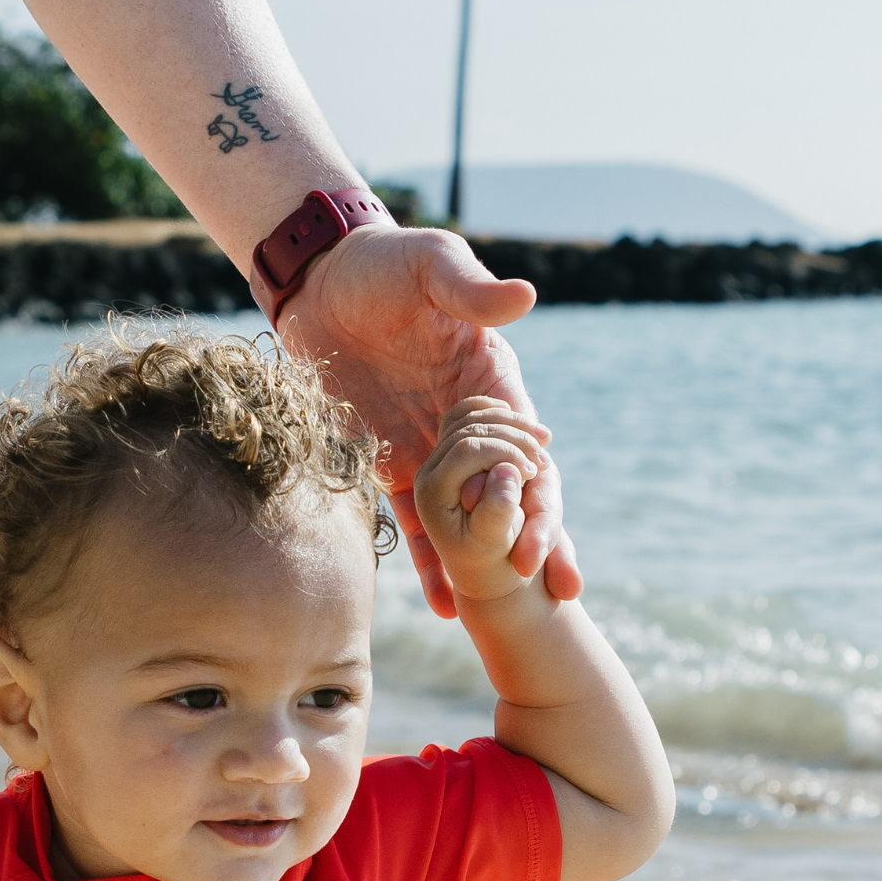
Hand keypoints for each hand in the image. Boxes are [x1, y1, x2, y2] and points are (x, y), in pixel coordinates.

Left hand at [273, 223, 580, 616]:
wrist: (322, 283)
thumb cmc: (385, 265)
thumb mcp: (430, 266)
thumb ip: (471, 290)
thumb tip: (524, 296)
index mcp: (492, 386)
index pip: (530, 453)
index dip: (544, 498)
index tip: (548, 540)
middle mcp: (470, 429)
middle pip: (513, 496)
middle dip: (538, 543)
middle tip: (559, 591)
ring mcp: (432, 452)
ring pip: (468, 520)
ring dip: (485, 565)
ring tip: (496, 615)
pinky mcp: (389, 466)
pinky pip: (413, 522)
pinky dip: (430, 561)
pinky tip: (441, 605)